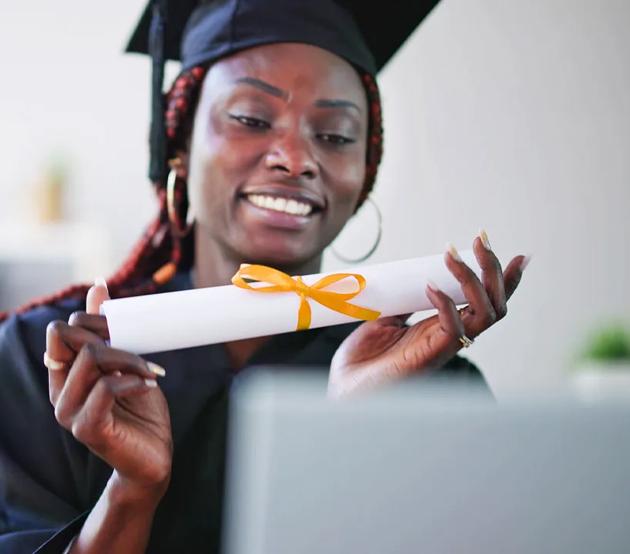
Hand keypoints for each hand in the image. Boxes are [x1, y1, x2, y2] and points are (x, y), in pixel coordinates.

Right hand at [45, 279, 172, 497]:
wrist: (153, 456)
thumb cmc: (140, 409)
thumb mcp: (125, 362)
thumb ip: (108, 330)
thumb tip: (98, 285)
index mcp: (64, 375)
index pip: (60, 331)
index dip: (93, 322)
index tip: (126, 334)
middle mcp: (59, 392)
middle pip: (72, 337)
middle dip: (112, 335)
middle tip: (140, 355)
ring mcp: (69, 412)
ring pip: (92, 357)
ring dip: (130, 358)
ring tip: (152, 372)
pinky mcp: (88, 429)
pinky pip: (106, 387)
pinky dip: (133, 380)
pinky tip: (148, 386)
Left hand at [328, 233, 527, 397]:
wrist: (342, 391)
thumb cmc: (362, 362)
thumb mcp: (384, 320)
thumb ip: (401, 303)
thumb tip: (409, 280)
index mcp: (443, 327)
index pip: (484, 300)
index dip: (497, 275)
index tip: (494, 245)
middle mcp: (451, 337)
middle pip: (495, 304)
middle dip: (494, 270)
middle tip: (481, 239)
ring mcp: (443, 347)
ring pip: (485, 314)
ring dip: (472, 280)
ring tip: (452, 255)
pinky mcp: (429, 357)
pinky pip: (453, 328)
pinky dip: (446, 304)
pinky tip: (430, 287)